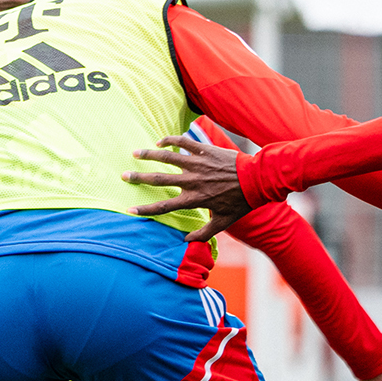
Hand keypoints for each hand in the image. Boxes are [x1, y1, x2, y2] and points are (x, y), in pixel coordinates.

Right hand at [123, 134, 246, 241]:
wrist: (257, 179)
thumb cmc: (240, 202)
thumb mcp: (223, 222)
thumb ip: (204, 233)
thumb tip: (186, 240)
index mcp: (194, 199)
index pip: (164, 206)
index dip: (145, 210)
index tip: (130, 209)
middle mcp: (192, 181)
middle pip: (159, 179)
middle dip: (139, 178)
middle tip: (124, 175)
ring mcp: (197, 163)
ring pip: (167, 157)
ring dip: (149, 154)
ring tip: (135, 153)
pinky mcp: (204, 150)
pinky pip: (183, 142)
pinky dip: (170, 140)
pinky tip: (160, 142)